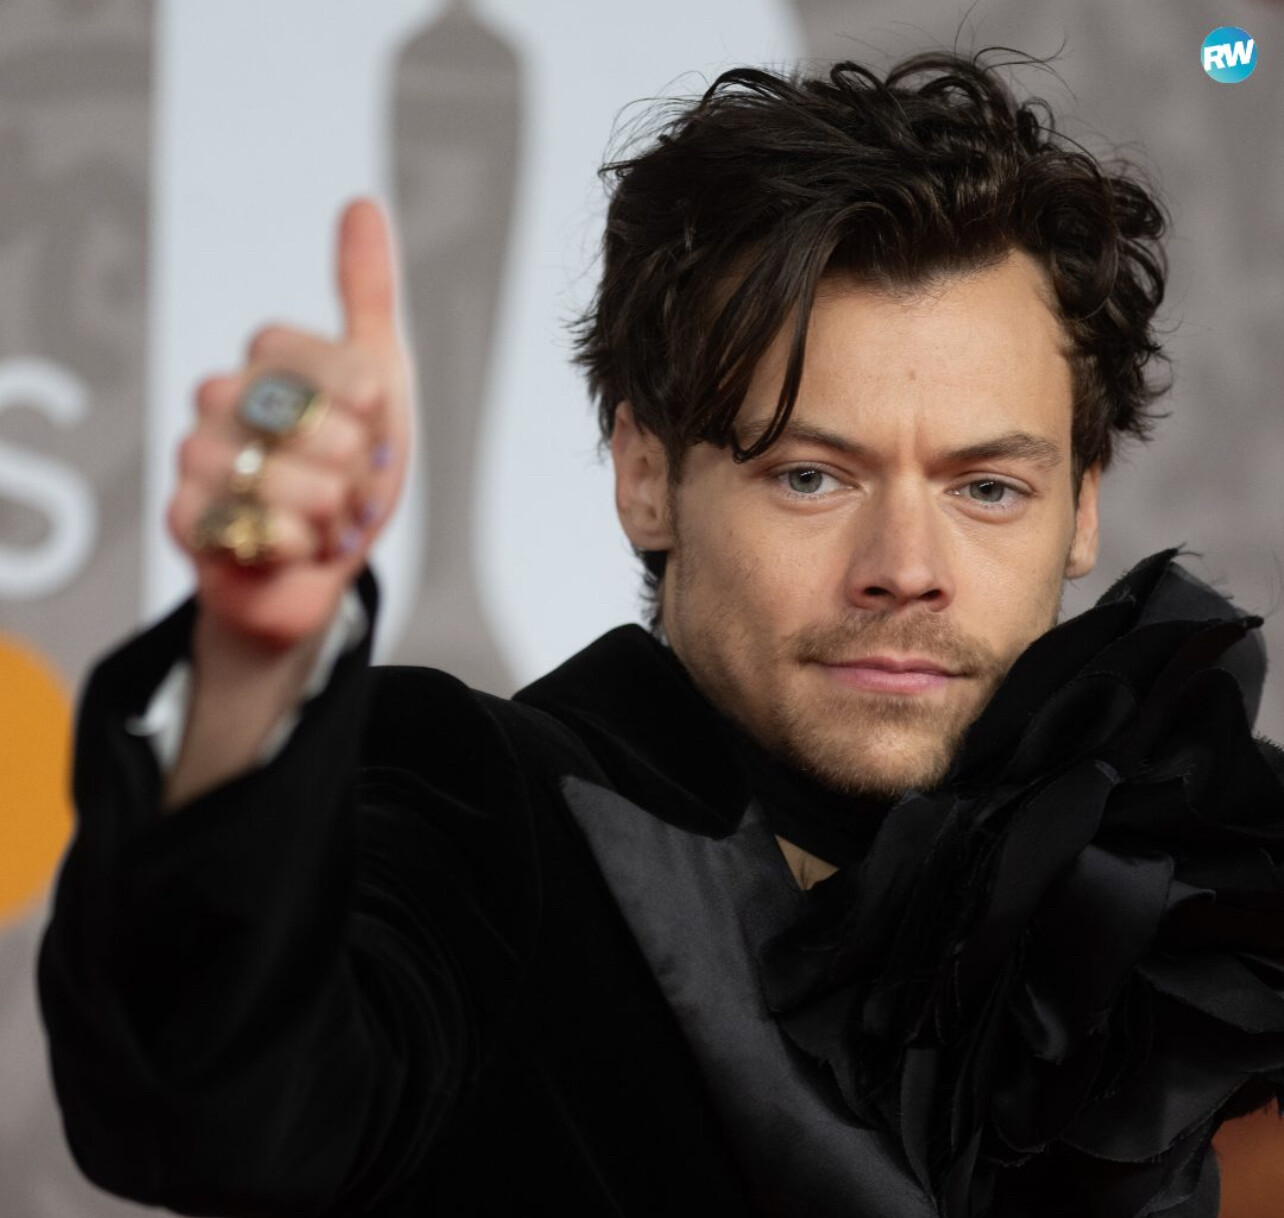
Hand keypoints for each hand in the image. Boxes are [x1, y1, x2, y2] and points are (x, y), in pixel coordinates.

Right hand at [167, 199, 410, 649]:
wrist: (321, 566)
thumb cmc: (351, 470)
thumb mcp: (380, 380)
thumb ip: (367, 295)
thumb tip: (361, 202)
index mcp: (270, 358)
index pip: (330, 358)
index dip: (368, 403)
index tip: (374, 424)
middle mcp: (222, 396)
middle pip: (310, 420)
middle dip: (355, 467)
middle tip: (349, 482)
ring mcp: (197, 455)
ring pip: (285, 479)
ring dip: (329, 511)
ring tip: (324, 517)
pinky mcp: (185, 518)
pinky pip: (258, 528)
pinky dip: (298, 546)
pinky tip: (294, 545)